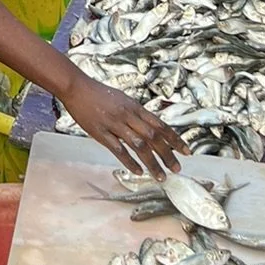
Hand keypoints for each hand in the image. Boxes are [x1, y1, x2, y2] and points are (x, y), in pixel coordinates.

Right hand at [61, 74, 182, 175]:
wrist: (77, 88)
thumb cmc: (100, 94)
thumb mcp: (123, 100)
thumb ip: (137, 114)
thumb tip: (152, 128)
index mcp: (135, 107)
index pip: (160, 125)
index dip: (175, 139)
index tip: (187, 152)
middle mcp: (128, 115)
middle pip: (153, 137)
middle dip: (167, 154)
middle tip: (177, 169)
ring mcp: (114, 124)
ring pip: (138, 146)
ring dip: (152, 162)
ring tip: (161, 176)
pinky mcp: (100, 133)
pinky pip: (118, 150)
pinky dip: (130, 162)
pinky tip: (138, 171)